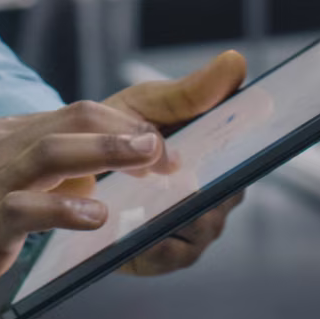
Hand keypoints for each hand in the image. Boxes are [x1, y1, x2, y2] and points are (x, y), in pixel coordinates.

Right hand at [0, 101, 162, 318]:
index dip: (122, 122)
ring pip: (55, 151)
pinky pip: (28, 209)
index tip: (160, 139)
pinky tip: (96, 215)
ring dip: (109, 150)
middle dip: (127, 128)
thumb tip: (87, 180)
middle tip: (168, 148)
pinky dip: (66, 207)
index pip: (72, 113)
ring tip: (150, 158)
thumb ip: (29, 180)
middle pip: (72, 119)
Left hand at [102, 50, 247, 276]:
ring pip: (200, 225)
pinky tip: (136, 228)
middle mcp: (217, 198)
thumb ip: (193, 91)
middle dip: (205, 185)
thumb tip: (236, 61)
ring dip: (176, 212)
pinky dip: (155, 242)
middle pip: (225, 196)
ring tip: (150, 196)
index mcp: (222, 157)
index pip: (247, 157)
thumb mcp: (153, 104)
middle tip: (176, 169)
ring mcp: (194, 231)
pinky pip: (170, 254)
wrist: (72, 163)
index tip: (233, 144)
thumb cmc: (121, 129)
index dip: (246, 151)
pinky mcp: (163, 257)